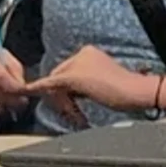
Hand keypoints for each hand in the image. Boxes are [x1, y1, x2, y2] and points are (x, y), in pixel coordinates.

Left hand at [31, 44, 157, 113]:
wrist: (136, 91)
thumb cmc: (126, 90)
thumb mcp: (101, 81)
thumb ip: (83, 82)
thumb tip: (67, 93)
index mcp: (89, 52)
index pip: (66, 70)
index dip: (65, 90)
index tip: (70, 104)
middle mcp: (82, 53)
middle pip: (59, 75)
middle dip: (61, 96)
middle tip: (71, 113)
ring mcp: (77, 63)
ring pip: (57, 82)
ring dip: (62, 101)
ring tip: (76, 114)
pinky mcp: (74, 76)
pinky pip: (52, 83)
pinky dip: (39, 88)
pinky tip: (30, 90)